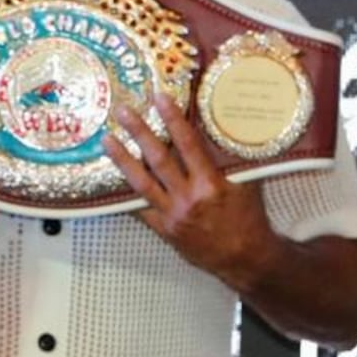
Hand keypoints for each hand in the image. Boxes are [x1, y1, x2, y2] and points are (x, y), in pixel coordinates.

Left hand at [103, 100, 275, 281]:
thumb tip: (216, 131)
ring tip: (107, 140)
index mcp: (211, 184)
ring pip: (141, 184)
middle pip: (158, 159)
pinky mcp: (164, 230)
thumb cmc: (249, 219)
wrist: (245, 259)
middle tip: (122, 111)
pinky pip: (140, 210)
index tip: (159, 98)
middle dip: (139, 132)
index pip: (188, 144)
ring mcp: (173, 215)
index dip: (173, 118)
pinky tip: (112, 181)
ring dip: (122, 160)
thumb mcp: (246, 184)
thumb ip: (229, 160)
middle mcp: (188, 198)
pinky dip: (126, 195)